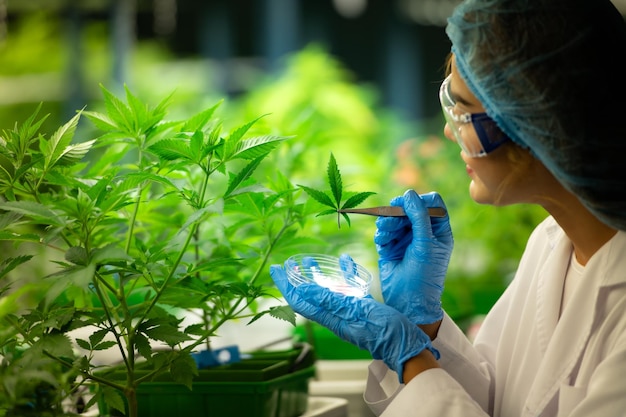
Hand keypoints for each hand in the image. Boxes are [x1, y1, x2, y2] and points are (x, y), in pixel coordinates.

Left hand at [270, 260, 438, 381]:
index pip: (301, 301)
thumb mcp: (358, 312)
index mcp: (331, 318)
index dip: (287, 285)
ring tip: (309, 259)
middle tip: (287, 264)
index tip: (276, 270)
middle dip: (296, 279)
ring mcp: (349, 312)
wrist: (407, 347)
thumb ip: (331, 300)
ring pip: (327, 291)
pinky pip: (348, 289)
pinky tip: (346, 262)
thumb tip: (305, 289)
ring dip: (316, 275)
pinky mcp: (362, 309)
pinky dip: (344, 275)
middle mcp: (336, 316)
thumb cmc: (385, 331)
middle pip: (309, 296)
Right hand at [374, 190, 452, 324]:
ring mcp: (405, 239)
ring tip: (386, 232)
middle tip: (391, 217)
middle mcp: (422, 232)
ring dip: (388, 222)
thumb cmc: (425, 274)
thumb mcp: (426, 243)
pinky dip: (381, 232)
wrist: (408, 301)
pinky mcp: (390, 247)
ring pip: (394, 217)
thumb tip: (409, 194)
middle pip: (409, 208)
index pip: (432, 203)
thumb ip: (419, 216)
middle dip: (399, 211)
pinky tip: (383, 240)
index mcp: (438, 230)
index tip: (408, 206)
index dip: (420, 200)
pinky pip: (383, 230)